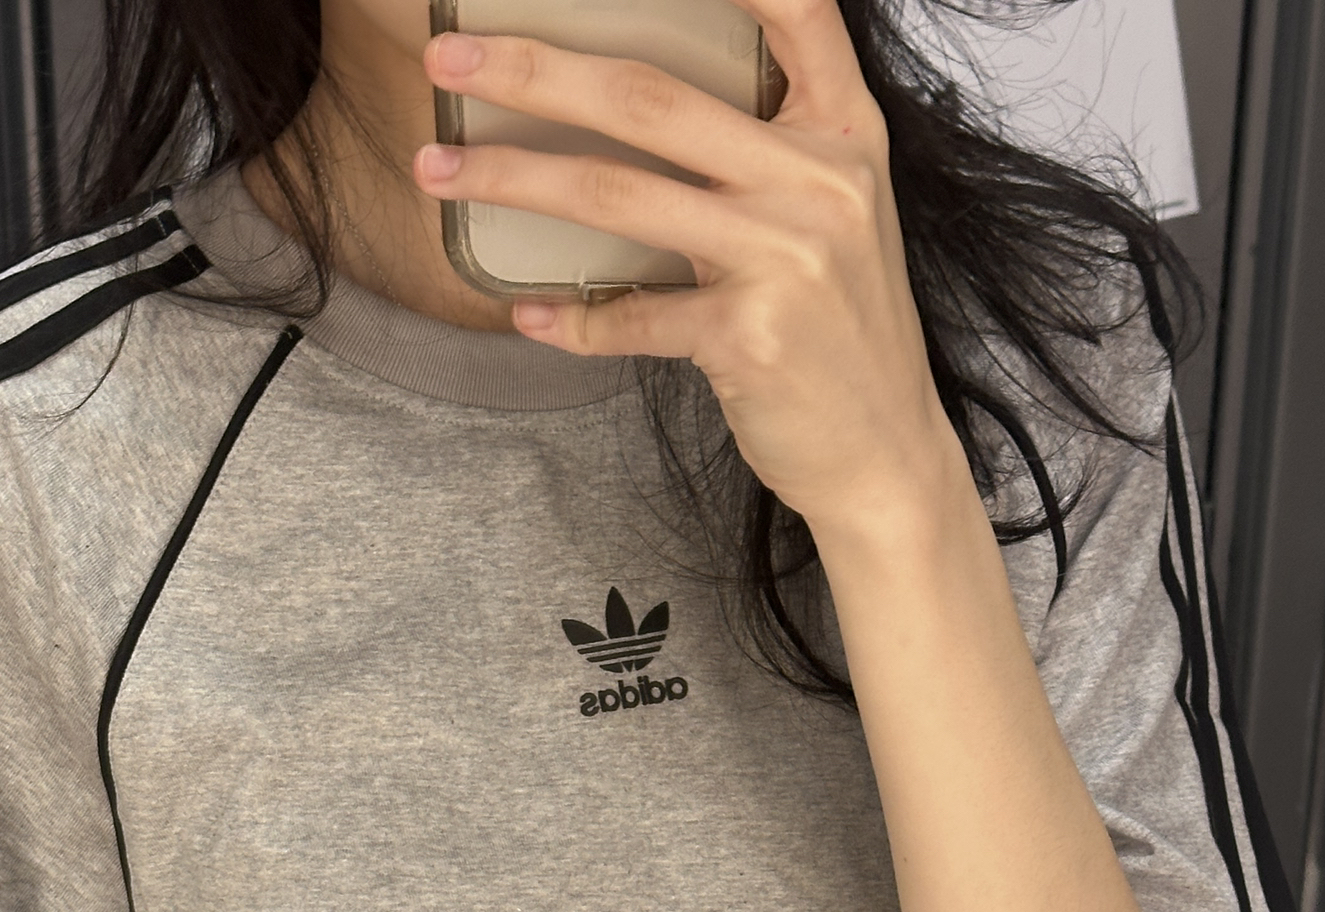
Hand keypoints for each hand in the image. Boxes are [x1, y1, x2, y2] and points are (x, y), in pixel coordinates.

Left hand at [413, 0, 961, 537]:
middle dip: (534, 71)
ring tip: (438, 171)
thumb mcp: (833, 215)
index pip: (796, 8)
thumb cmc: (841, 331)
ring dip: (513, 179)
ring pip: (618, 194)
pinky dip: (570, 318)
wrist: (885, 454)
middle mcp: (818, 180)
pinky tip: (525, 314)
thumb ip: (771, 150)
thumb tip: (642, 103)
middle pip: (650, 97)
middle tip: (449, 60)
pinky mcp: (750, 338)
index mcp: (844, 130)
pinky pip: (632, 317)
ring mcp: (785, 257)